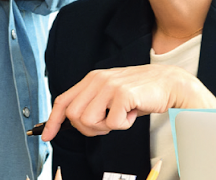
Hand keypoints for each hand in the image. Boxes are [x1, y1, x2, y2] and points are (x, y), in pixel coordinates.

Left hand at [41, 64, 215, 140]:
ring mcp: (109, 86)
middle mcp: (97, 80)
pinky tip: (132, 113)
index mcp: (91, 79)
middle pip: (74, 116)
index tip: (47, 136)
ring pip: (89, 121)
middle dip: (88, 129)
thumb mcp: (111, 93)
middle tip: (107, 124)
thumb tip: (74, 121)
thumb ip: (93, 102)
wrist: (168, 83)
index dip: (52, 120)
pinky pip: (113, 124)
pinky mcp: (123, 95)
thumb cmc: (140, 92)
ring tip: (120, 116)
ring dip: (106, 127)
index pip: (63, 101)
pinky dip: (124, 125)